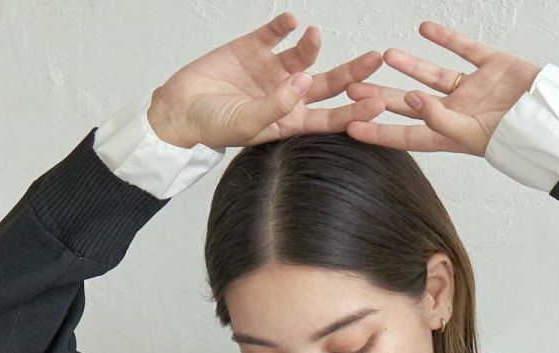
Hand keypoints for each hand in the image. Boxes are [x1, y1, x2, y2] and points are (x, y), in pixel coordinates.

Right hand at [148, 11, 386, 149]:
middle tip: (377, 58)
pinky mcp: (253, 48)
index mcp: (291, 121)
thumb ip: (277, 105)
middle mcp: (288, 96)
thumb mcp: (248, 122)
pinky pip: (274, 33)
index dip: (356, 111)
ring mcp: (272, 71)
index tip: (379, 101)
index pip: (331, 118)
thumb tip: (305, 81)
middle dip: (353, 72)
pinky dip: (283, 26)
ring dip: (311, 45)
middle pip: (329, 84)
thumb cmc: (214, 126)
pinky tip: (290, 21)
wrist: (180, 109)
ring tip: (311, 34)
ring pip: (303, 56)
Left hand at [341, 20, 540, 156]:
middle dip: (382, 98)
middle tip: (353, 88)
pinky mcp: (493, 66)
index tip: (349, 127)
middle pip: (411, 104)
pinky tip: (424, 29)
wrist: (557, 121)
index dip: (378, 132)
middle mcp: (458, 112)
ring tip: (383, 55)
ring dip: (409, 66)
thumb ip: (439, 119)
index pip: (406, 135)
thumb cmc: (517, 139)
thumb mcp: (472, 135)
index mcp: (451, 135)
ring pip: (434, 75)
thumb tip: (408, 100)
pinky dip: (446, 38)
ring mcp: (475, 89)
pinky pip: (465, 49)